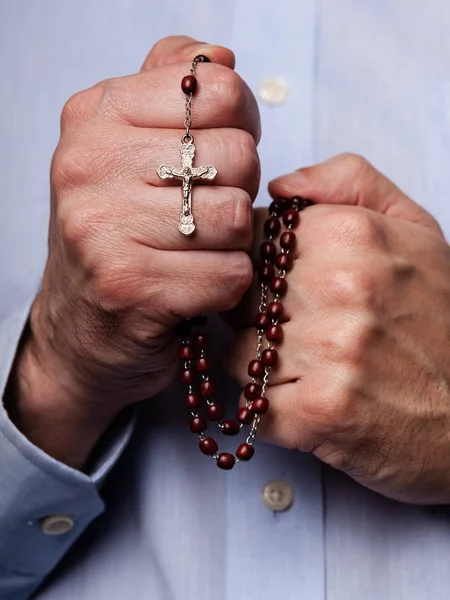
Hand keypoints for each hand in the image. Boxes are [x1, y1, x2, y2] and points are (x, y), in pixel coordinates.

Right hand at [7, 36, 259, 467]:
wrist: (82, 324)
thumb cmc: (119, 233)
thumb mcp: (128, 147)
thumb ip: (170, 90)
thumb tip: (220, 56)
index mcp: (95, 117)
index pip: (218, 90)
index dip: (238, 128)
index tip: (215, 158)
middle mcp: (88, 166)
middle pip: (236, 155)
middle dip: (236, 190)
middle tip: (205, 215)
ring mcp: (102, 229)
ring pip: (236, 217)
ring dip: (232, 244)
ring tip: (197, 253)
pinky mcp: (129, 289)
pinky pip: (230, 275)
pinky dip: (226, 286)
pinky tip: (194, 288)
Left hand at [226, 154, 449, 503]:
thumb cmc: (437, 320)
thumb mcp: (413, 228)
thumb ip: (349, 182)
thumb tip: (280, 187)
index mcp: (351, 234)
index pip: (252, 242)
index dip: (263, 270)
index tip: (290, 289)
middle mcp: (336, 287)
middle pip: (241, 296)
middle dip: (259, 317)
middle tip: (308, 334)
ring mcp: (326, 352)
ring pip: (237, 352)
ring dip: (266, 367)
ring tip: (317, 372)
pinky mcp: (317, 412)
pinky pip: (252, 406)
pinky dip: (276, 411)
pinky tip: (315, 406)